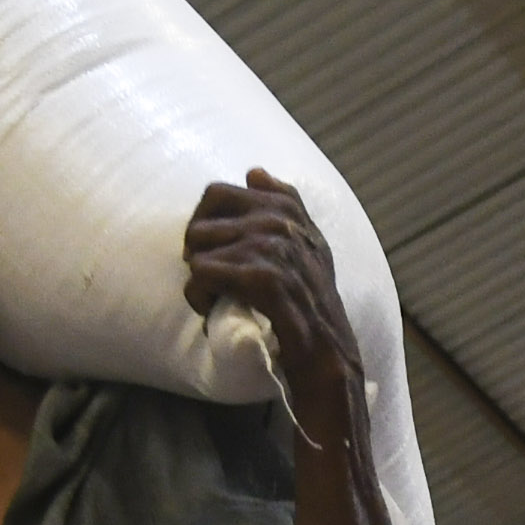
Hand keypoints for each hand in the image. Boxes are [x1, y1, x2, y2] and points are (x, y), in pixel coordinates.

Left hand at [185, 171, 360, 417]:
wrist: (328, 352)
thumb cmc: (312, 302)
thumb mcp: (309, 246)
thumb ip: (286, 205)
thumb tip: (254, 172)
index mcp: (287, 210)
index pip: (217, 193)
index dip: (203, 224)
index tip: (214, 251)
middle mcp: (281, 222)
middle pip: (199, 224)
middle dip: (196, 255)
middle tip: (212, 282)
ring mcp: (273, 247)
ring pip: (197, 251)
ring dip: (198, 282)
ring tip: (216, 300)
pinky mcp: (263, 277)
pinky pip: (202, 274)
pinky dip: (200, 299)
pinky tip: (213, 312)